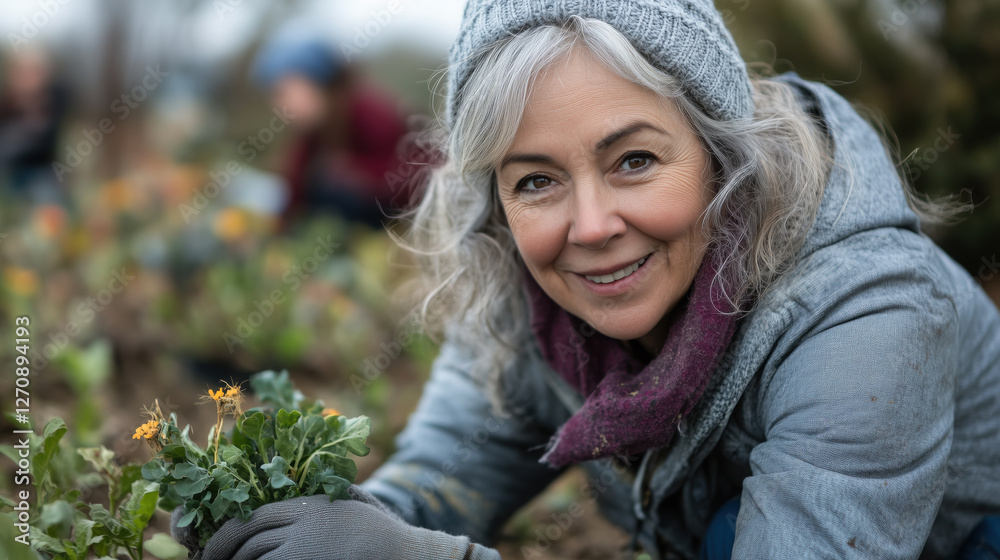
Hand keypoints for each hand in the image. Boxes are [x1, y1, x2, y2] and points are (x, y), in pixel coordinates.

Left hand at [171, 486, 499, 559]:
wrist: (406, 556)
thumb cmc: (384, 533)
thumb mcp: (355, 501)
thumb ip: (329, 491)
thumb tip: (310, 479)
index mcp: (309, 506)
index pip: (254, 516)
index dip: (225, 532)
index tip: (212, 546)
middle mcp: (301, 525)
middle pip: (247, 539)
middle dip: (222, 552)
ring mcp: (302, 550)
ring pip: (253, 558)